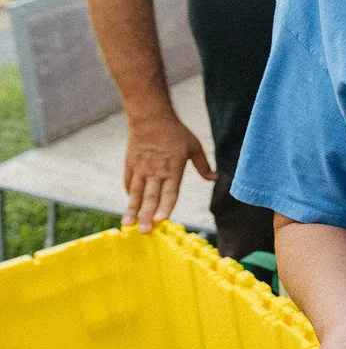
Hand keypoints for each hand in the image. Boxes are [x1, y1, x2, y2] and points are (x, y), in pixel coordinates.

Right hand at [123, 113, 216, 230]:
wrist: (150, 116)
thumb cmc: (175, 132)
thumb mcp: (194, 146)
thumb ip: (203, 165)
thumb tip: (215, 178)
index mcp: (172, 169)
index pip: (170, 192)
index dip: (166, 206)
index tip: (162, 219)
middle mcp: (155, 171)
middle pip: (151, 197)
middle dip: (147, 215)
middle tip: (144, 231)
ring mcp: (141, 169)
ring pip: (136, 193)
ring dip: (132, 210)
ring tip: (128, 224)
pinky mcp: (131, 165)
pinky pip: (129, 183)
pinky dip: (129, 196)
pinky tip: (129, 207)